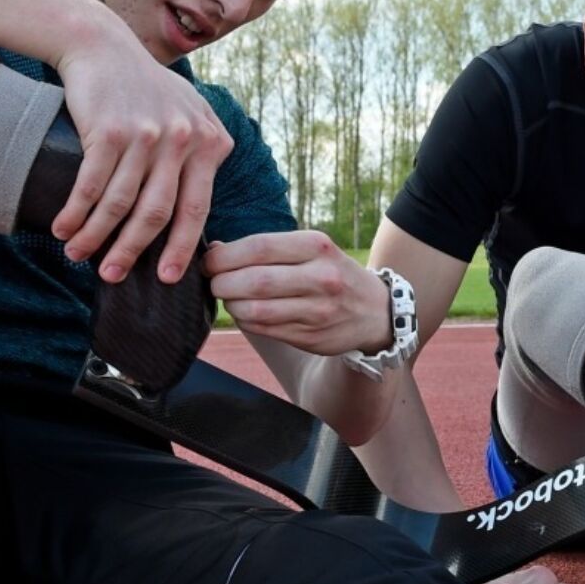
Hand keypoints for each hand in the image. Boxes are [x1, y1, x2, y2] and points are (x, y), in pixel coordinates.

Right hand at [52, 26, 232, 284]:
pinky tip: (63, 229)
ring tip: (77, 255)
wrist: (103, 45)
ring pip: (121, 204)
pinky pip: (91, 186)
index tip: (166, 278)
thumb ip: (200, 153)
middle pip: (157, 214)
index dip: (179, 248)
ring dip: (95, 236)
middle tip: (112, 276)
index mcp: (210, 142)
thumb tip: (199, 210)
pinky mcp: (111, 131)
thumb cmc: (144, 86)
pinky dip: (76, 213)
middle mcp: (184, 140)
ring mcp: (148, 135)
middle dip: (132, 251)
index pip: (197, 209)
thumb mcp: (189, 112)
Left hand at [205, 231, 391, 354]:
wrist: (374, 311)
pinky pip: (264, 329)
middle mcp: (321, 277)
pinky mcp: (312, 337)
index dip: (224, 255)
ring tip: (229, 297)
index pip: (258, 247)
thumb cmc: (331, 272)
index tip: (209, 260)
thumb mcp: (311, 249)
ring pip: (255, 310)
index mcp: (317, 246)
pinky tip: (246, 312)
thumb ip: (266, 248)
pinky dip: (245, 321)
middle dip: (222, 282)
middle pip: (254, 281)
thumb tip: (215, 248)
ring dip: (231, 304)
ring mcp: (318, 310)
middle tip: (214, 281)